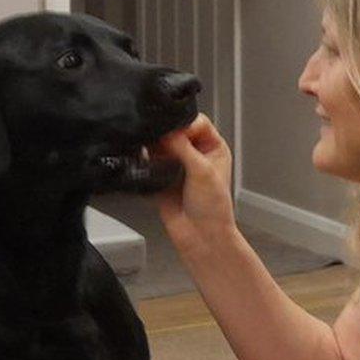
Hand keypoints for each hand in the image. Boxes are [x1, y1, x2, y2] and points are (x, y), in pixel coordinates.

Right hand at [154, 114, 236, 255]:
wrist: (201, 237)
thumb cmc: (214, 209)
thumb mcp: (202, 171)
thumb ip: (183, 147)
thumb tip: (165, 131)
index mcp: (214, 148)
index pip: (197, 123)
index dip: (184, 125)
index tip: (174, 133)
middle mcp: (196, 154)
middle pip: (176, 131)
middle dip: (166, 136)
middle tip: (161, 144)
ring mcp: (178, 165)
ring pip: (161, 145)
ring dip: (154, 148)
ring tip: (154, 155)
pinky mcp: (162, 176)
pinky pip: (150, 161)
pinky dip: (145, 160)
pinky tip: (146, 163)